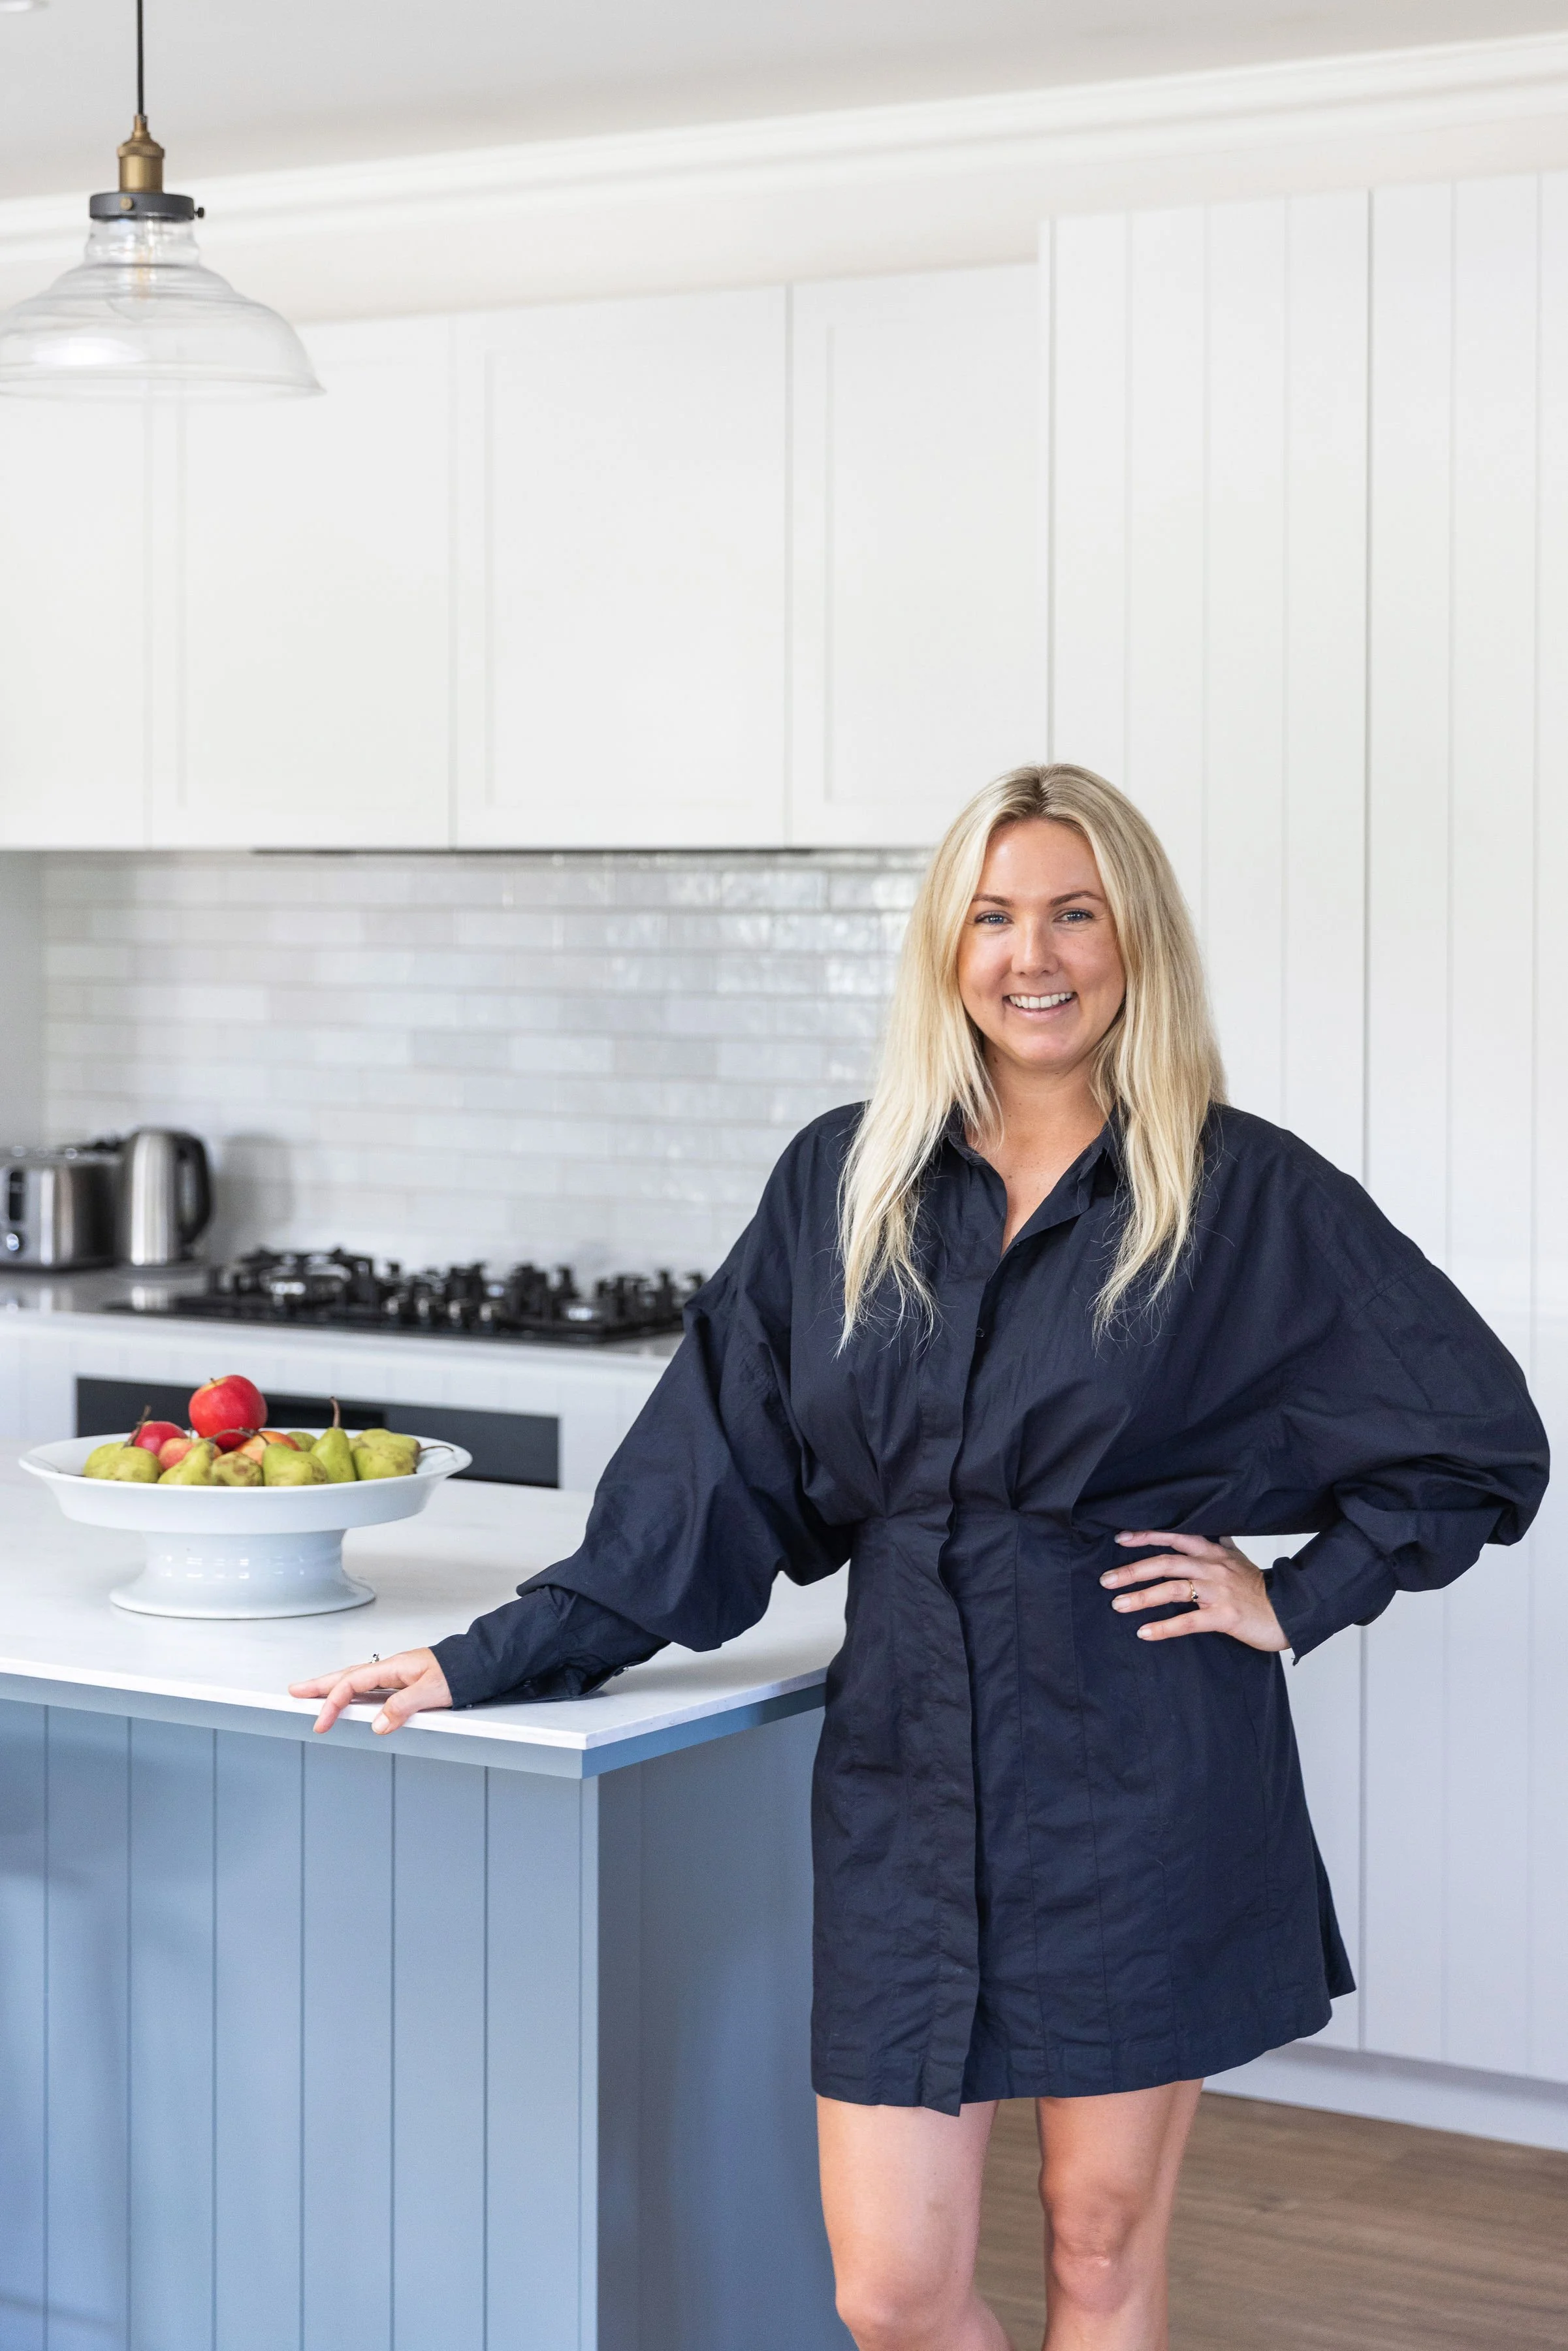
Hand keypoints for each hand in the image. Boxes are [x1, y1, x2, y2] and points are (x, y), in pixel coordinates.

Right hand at [289, 1647, 452, 1734]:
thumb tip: (377, 1724)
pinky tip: (348, 1701)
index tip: (321, 1723)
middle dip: (319, 1685)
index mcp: (392, 1667)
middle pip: (346, 1676)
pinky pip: (369, 1688)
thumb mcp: (432, 1691)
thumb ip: (403, 1707)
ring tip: (312, 1695)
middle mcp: (390, 1669)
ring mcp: (395, 1676)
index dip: (332, 1703)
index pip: (352, 1684)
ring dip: (333, 1688)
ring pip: (356, 1681)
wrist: (477, 1664)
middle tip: (294, 1692)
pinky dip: (352, 1693)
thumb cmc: (458, 1673)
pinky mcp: (402, 1684)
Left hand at [1101, 1531, 1287, 1652]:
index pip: (1175, 1536)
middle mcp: (1213, 1567)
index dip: (1146, 1536)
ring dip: (1141, 1597)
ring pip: (1173, 1589)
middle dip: (1133, 1570)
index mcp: (1214, 1552)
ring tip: (1118, 1604)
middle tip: (1106, 1580)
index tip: (1120, 1538)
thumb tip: (1210, 1531)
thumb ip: (1220, 1545)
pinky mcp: (1224, 1616)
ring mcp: (1218, 1592)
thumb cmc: (1261, 1588)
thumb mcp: (1239, 1559)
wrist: (1290, 1612)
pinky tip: (1144, 1632)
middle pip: (1166, 1563)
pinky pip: (1188, 1621)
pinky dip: (1164, 1627)